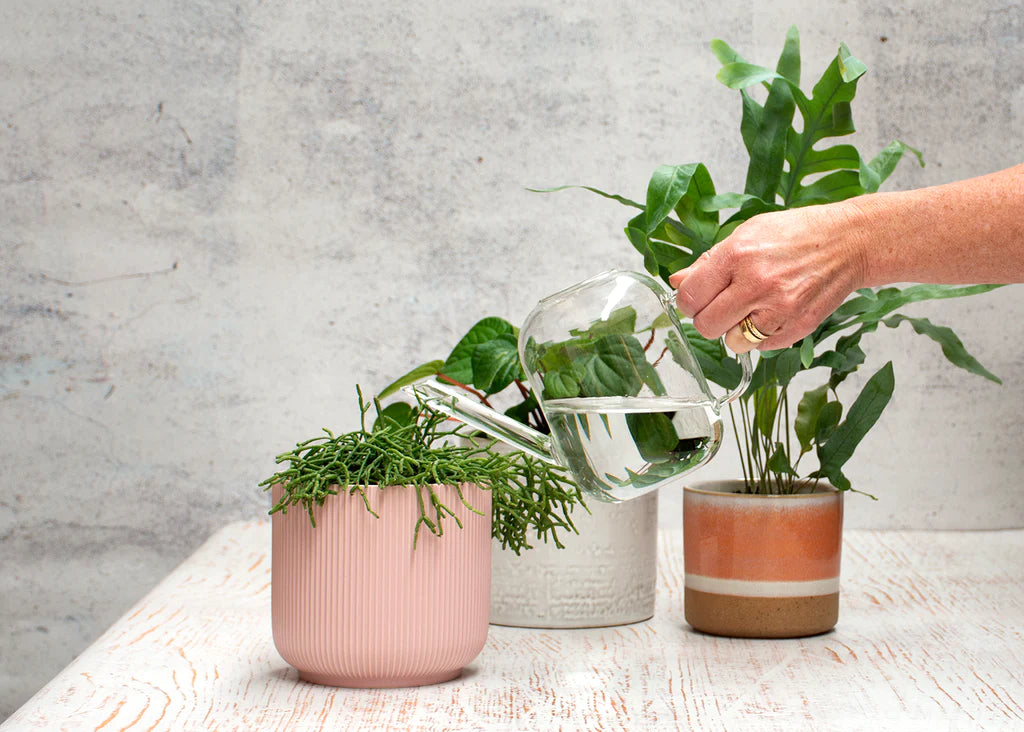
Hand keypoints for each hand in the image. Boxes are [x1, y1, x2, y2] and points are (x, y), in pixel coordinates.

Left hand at [668, 202, 868, 352]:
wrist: (849, 242)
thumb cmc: (796, 234)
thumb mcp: (747, 234)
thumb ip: (708, 262)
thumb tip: (677, 282)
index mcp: (738, 256)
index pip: (689, 297)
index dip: (689, 300)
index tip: (697, 297)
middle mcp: (757, 284)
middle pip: (706, 325)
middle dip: (708, 318)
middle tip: (722, 305)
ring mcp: (779, 309)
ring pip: (732, 343)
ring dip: (735, 331)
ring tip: (751, 309)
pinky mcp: (798, 328)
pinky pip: (761, 347)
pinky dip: (761, 336)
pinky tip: (774, 311)